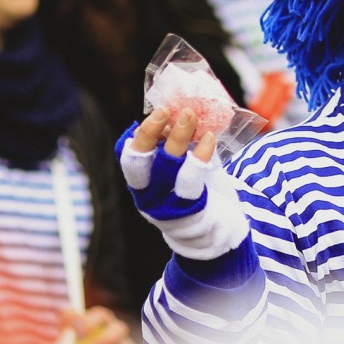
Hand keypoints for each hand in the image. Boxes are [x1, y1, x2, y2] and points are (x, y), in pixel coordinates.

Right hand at [115, 111, 249, 260]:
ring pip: (165, 167)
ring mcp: (165, 205)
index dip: (136, 136)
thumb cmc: (196, 193)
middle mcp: (147, 195)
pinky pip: (190, 180)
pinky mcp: (187, 211)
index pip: (128, 157)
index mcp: (141, 182)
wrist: (215, 234)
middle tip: (164, 109)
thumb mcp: (181, 168)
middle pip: (138, 162)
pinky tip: (209, 138)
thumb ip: (177, 146)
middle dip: (149, 133)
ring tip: (190, 114)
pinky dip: (199, 155)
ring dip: (177, 137)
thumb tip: (182, 110)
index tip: (151, 112)